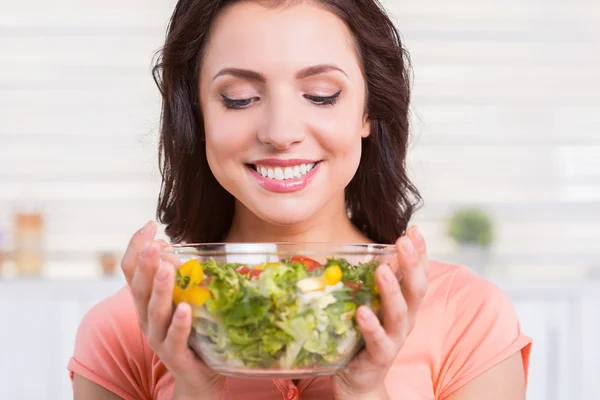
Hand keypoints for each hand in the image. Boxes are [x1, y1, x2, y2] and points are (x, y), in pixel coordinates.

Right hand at [121, 221, 225, 398]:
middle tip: (152, 244)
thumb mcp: (182, 296)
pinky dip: (179, 324)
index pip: (131, 270)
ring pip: (155, 312)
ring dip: (160, 290)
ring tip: (166, 269)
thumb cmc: (191, 330)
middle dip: (144, 264)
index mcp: (146, 301)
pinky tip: (185, 309)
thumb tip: (177, 245)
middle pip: (138, 288)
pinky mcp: (175, 355)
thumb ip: (178, 274)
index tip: (149, 225)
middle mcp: (146, 318)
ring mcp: (158, 338)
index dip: (136, 247)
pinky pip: (175, 339)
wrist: (197, 375)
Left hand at [332, 226, 428, 399]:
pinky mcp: (378, 357)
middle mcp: (406, 319)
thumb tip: (359, 247)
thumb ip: (372, 281)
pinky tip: (362, 312)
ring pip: (400, 314)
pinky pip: (377, 341)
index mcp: (406, 303)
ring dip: (392, 290)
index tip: (414, 228)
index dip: (420, 252)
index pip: (419, 273)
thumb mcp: (373, 304)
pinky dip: (371, 326)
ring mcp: (394, 339)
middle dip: (411, 264)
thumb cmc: (366, 335)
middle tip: (403, 241)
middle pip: (416, 289)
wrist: (361, 380)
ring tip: (382, 270)